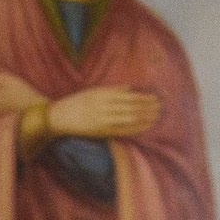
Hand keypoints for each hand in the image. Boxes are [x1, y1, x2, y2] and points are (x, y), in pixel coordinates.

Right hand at [44, 84, 158, 139]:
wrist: (60, 117)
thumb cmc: (78, 102)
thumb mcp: (93, 91)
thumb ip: (112, 90)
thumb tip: (130, 88)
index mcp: (103, 94)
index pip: (129, 96)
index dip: (144, 97)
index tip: (155, 96)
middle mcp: (104, 106)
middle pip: (132, 106)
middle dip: (148, 107)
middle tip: (160, 106)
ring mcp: (104, 120)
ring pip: (130, 118)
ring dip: (145, 117)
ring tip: (156, 115)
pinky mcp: (102, 131)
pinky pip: (123, 130)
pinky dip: (136, 128)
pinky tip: (145, 126)